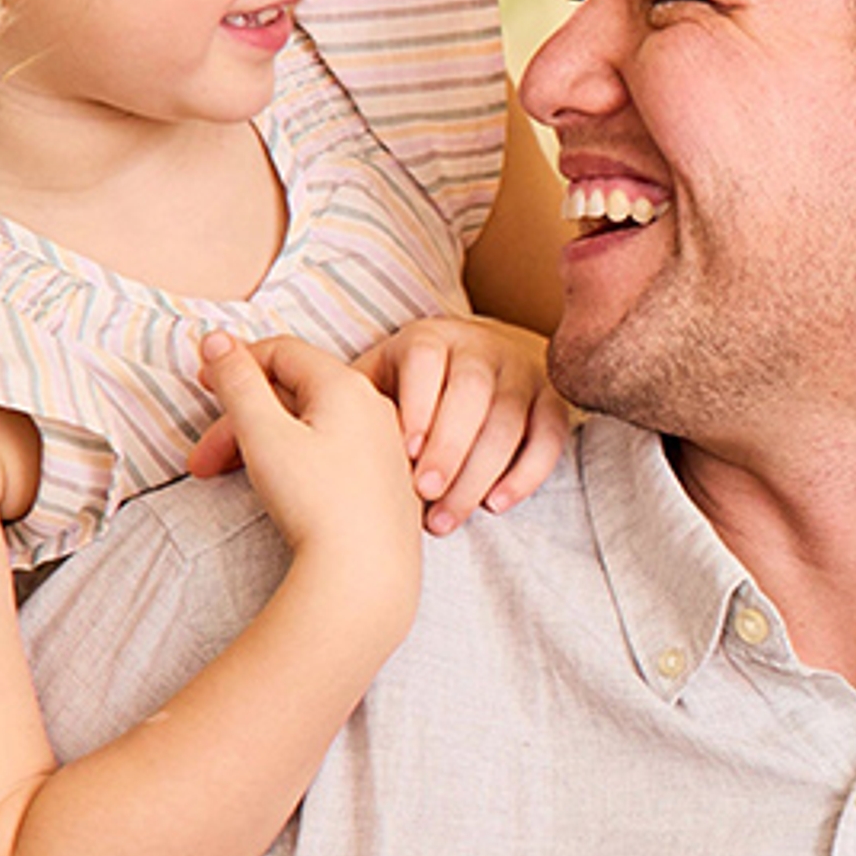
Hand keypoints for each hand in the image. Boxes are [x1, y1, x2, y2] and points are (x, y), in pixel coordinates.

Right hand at [184, 331, 420, 589]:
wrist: (365, 576)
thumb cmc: (315, 502)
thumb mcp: (263, 434)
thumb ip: (237, 381)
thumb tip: (217, 338)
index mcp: (347, 384)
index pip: (282, 352)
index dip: (235, 364)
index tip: (203, 387)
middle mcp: (375, 407)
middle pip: (293, 393)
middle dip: (239, 421)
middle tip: (201, 461)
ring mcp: (387, 446)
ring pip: (312, 426)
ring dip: (262, 444)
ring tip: (226, 480)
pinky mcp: (388, 482)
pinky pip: (335, 453)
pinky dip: (297, 461)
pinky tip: (277, 490)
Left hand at [358, 315, 573, 535]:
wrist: (480, 363)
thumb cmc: (412, 388)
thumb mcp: (380, 378)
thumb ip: (352, 395)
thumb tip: (304, 414)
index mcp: (431, 337)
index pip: (427, 359)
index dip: (418, 404)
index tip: (403, 453)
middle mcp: (482, 347)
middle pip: (473, 391)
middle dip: (449, 447)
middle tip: (424, 495)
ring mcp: (522, 373)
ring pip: (510, 420)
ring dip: (479, 473)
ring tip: (447, 518)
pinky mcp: (552, 402)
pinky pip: (550, 437)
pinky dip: (526, 474)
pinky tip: (495, 505)